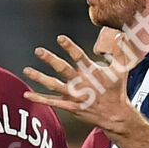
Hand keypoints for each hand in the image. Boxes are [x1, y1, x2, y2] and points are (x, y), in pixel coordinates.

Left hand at [24, 34, 140, 138]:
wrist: (115, 115)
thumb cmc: (117, 90)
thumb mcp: (122, 69)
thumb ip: (119, 50)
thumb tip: (119, 32)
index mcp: (92, 72)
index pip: (79, 56)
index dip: (69, 47)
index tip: (60, 38)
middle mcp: (81, 83)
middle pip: (63, 69)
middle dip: (50, 59)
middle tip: (38, 51)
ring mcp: (74, 96)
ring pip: (53, 85)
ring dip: (39, 77)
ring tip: (26, 70)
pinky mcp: (69, 106)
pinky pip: (51, 102)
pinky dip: (39, 99)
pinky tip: (26, 95)